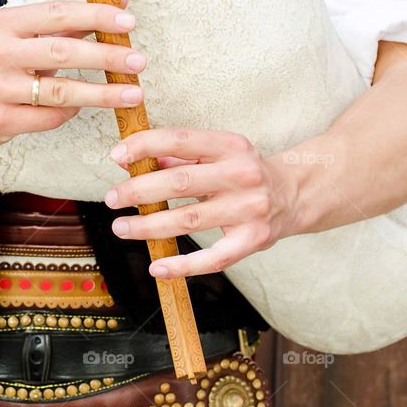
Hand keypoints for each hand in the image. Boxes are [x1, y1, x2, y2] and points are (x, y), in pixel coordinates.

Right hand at [0, 0, 146, 146]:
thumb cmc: (2, 64)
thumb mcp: (26, 36)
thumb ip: (71, 22)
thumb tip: (120, 2)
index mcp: (3, 23)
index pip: (57, 13)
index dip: (96, 16)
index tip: (129, 22)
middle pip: (62, 52)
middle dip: (106, 56)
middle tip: (138, 61)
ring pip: (60, 91)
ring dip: (102, 93)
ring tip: (133, 93)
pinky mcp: (0, 120)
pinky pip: (50, 117)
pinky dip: (72, 113)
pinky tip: (86, 107)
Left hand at [104, 129, 299, 277]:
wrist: (294, 194)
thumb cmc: (243, 172)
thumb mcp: (217, 153)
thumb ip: (177, 157)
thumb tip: (129, 159)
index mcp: (230, 145)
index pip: (181, 139)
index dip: (145, 145)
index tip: (116, 155)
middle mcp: (242, 175)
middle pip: (181, 183)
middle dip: (139, 190)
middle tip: (112, 198)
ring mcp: (249, 209)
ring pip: (189, 220)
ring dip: (149, 227)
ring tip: (121, 228)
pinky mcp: (253, 240)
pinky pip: (213, 258)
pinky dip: (182, 265)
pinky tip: (157, 267)